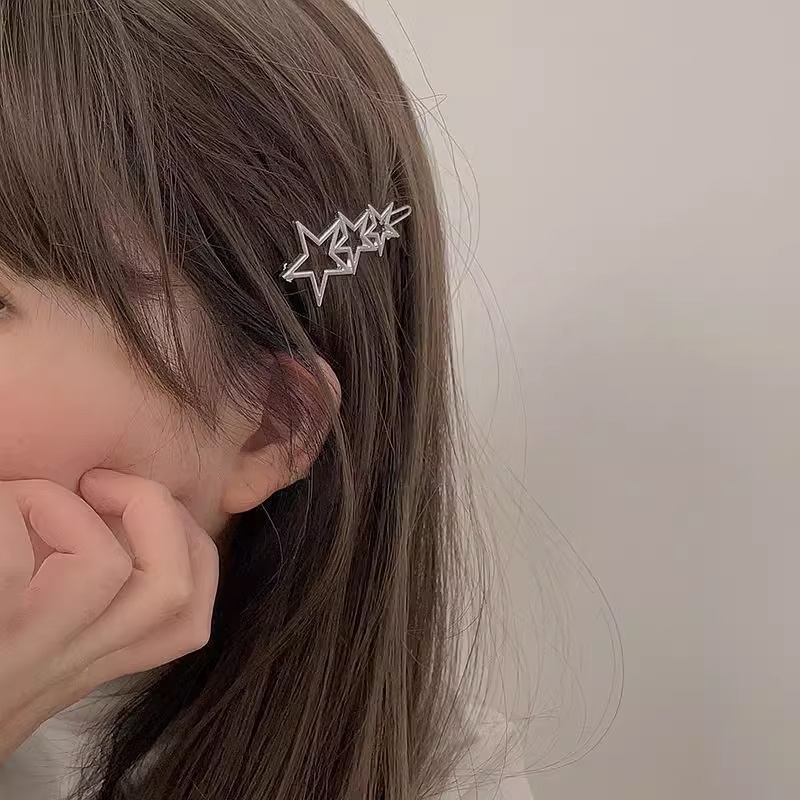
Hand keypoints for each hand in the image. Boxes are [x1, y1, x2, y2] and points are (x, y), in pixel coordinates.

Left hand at [0, 469, 219, 762]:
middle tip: (99, 483)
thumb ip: (72, 610)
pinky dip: (6, 511)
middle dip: (156, 508)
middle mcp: (69, 663)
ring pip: (106, 567)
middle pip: (173, 589)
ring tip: (27, 499)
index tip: (143, 510)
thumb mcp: (29, 658)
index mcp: (87, 661)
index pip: (188, 621)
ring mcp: (30, 651)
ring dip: (67, 506)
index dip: (194, 550)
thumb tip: (108, 530)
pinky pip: (10, 558)